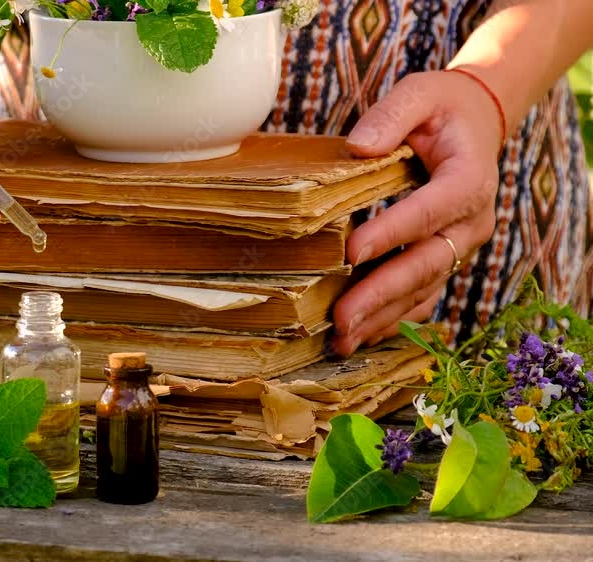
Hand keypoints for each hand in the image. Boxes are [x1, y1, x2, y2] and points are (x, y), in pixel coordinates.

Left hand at [331, 70, 503, 355]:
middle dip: (381, 293)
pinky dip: (392, 318)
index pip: (430, 211)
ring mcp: (461, 246)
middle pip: (426, 263)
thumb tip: (359, 146)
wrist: (474, 124)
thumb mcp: (419, 94)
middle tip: (340, 317)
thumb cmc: (441, 108)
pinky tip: (360, 335)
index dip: (393, 233)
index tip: (351, 253)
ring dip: (382, 316)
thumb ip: (391, 115)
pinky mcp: (446, 260)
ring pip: (422, 289)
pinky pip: (421, 296)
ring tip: (341, 340)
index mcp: (469, 180)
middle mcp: (472, 221)